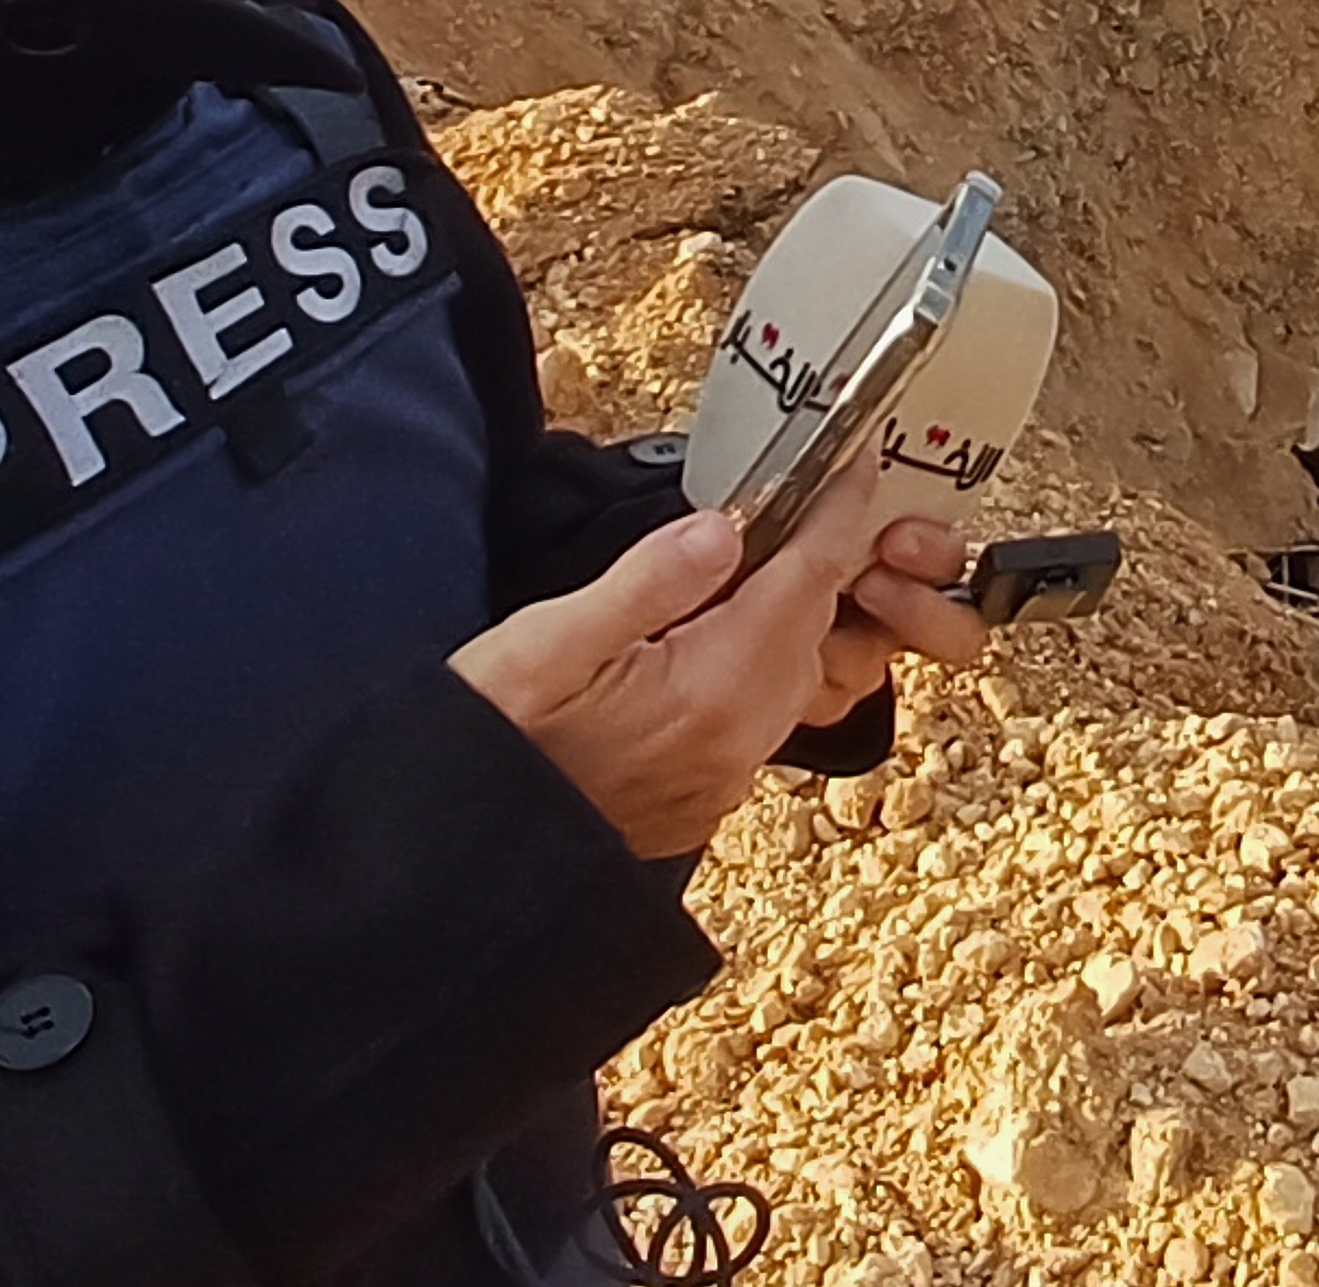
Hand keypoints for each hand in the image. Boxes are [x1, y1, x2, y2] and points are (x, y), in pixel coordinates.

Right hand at [448, 450, 990, 857]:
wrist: (466, 851)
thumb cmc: (491, 739)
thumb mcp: (549, 640)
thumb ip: (648, 581)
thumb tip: (723, 530)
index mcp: (708, 690)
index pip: (804, 585)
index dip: (836, 518)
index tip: (853, 467)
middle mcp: (735, 741)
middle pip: (810, 630)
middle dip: (813, 562)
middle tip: (790, 499)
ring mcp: (723, 777)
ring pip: (791, 675)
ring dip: (786, 615)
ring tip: (741, 563)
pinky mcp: (703, 797)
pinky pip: (761, 715)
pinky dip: (757, 664)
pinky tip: (707, 638)